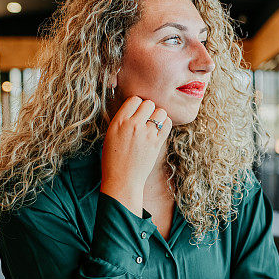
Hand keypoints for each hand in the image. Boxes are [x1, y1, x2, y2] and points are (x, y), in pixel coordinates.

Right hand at [100, 96, 172, 215]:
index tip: (137, 113)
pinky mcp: (157, 143)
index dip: (137, 105)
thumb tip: (136, 108)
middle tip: (145, 120)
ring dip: (158, 116)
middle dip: (148, 110)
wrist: (122, 179)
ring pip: (160, 111)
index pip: (134, 99)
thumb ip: (123, 120)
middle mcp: (133, 125)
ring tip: (153, 124)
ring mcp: (146, 134)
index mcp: (119, 121)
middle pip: (149, 103)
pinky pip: (168, 124)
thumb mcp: (111, 135)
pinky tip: (160, 130)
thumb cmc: (113, 159)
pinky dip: (165, 124)